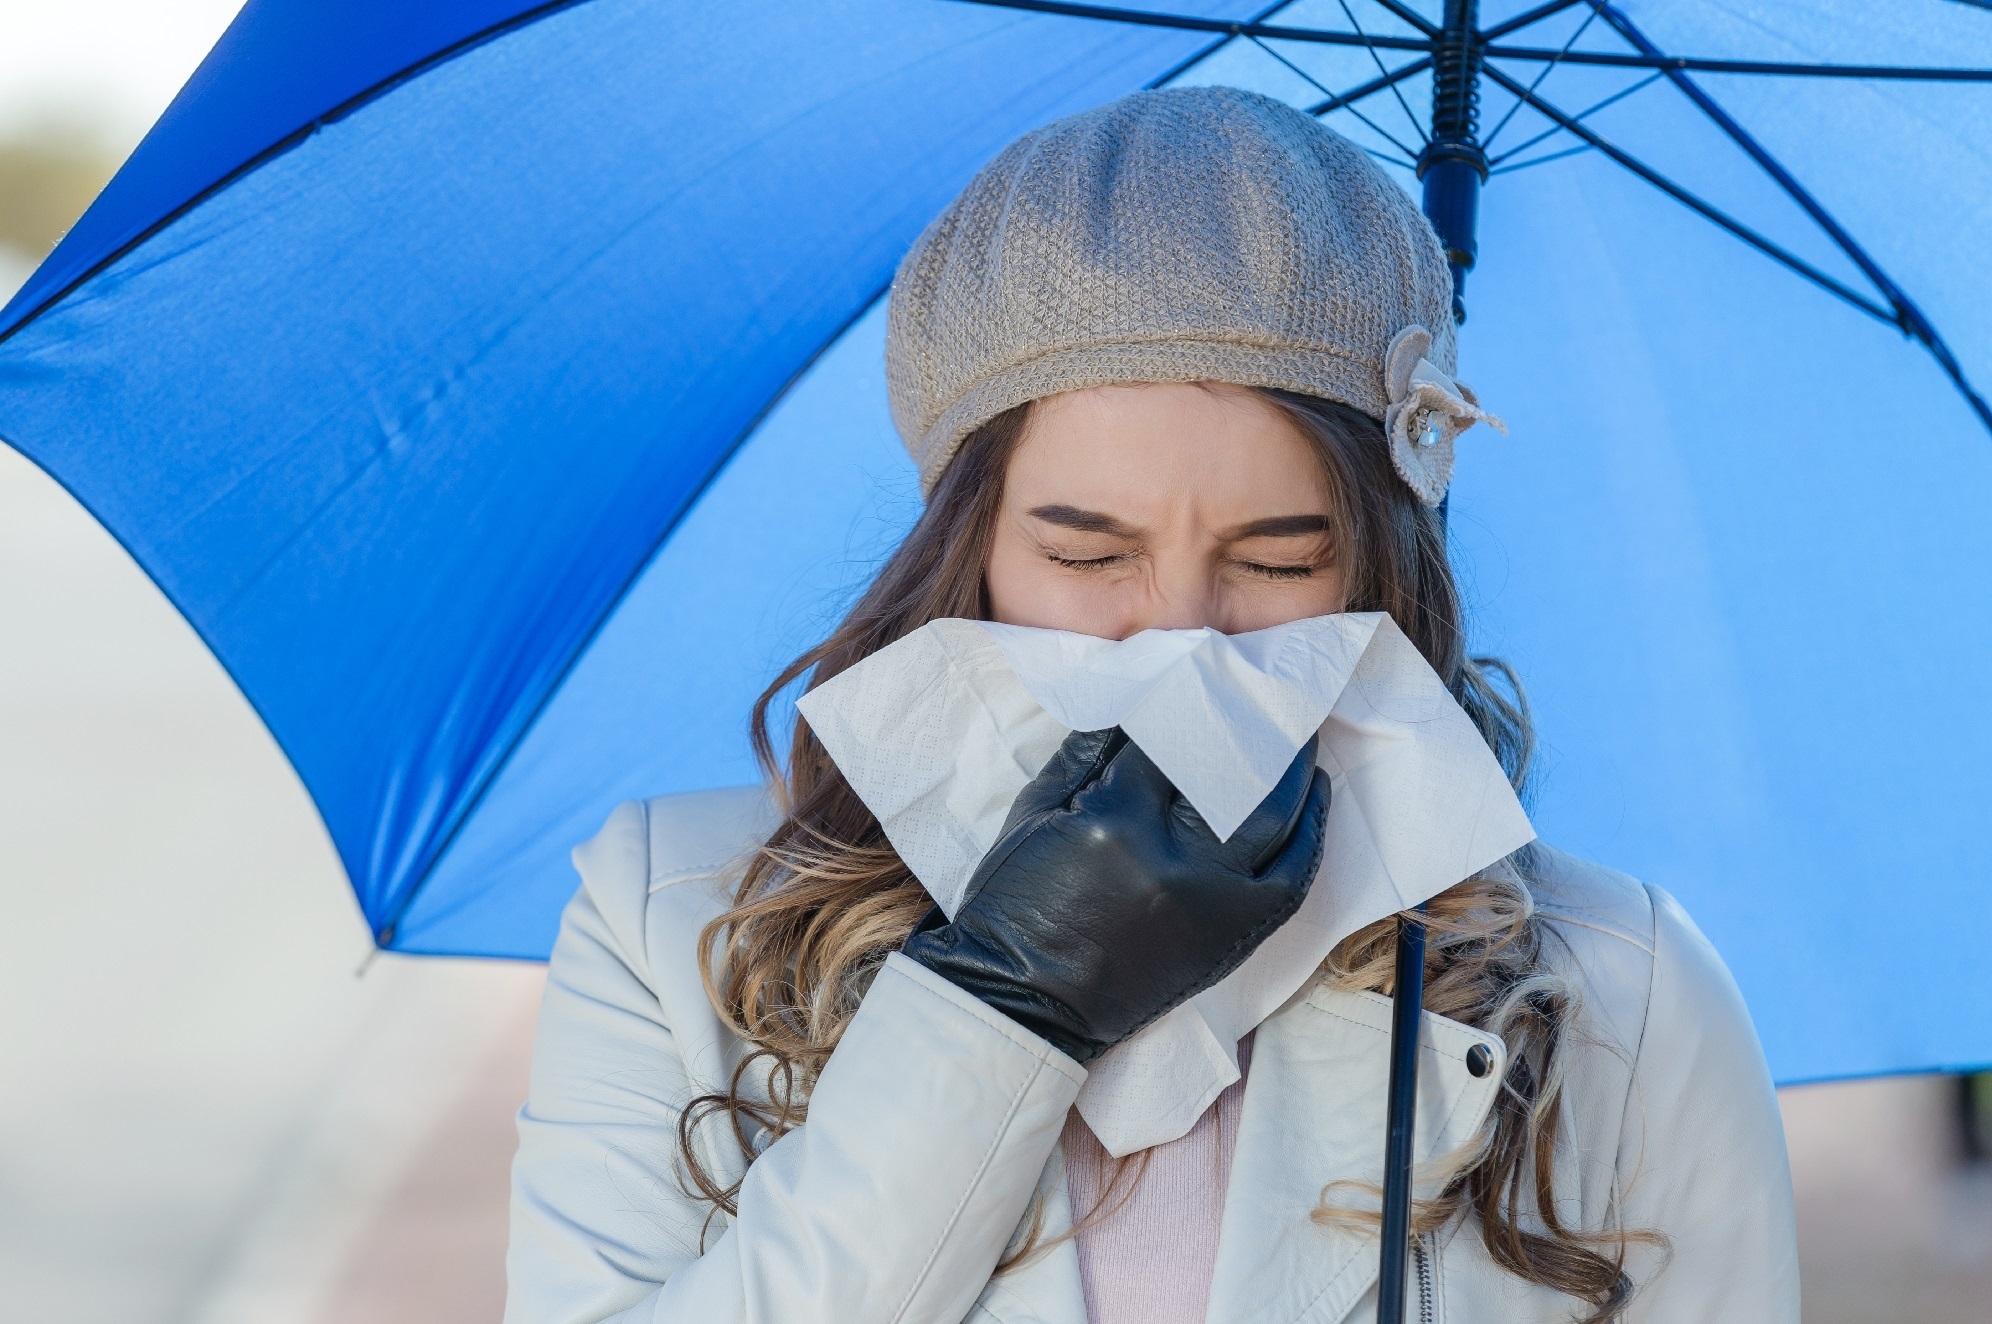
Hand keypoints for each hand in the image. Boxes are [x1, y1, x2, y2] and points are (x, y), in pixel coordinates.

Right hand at [902, 727, 1329, 1062]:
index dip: (1191, 700)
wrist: (1022, 1001)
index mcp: (1113, 819)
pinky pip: (1292, 879)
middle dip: (1257, 727)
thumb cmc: (1013, 904)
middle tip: (1268, 693)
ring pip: (1277, 819)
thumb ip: (1087, 753)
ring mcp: (1212, 901)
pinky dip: (1310, 834)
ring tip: (1299, 737)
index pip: (1170, 738)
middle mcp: (1172, 857)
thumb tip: (1139, 703)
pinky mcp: (1232, 938)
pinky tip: (1312, 800)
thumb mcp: (1034, 812)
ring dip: (1296, 771)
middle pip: (1236, 771)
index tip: (1206, 675)